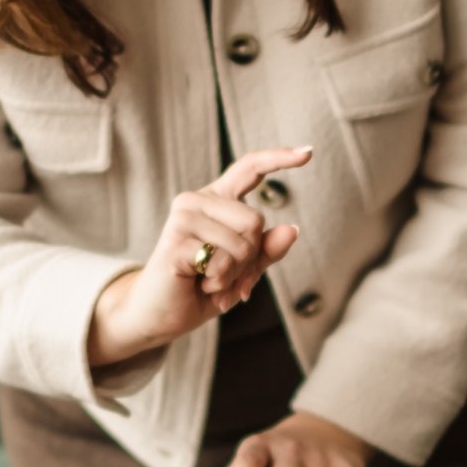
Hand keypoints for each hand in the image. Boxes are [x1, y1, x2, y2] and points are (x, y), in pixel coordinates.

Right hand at [89, 146, 310, 367]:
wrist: (159, 315)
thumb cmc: (200, 288)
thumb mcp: (242, 270)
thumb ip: (265, 250)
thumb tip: (292, 229)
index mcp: (216, 200)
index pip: (249, 168)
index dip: (278, 158)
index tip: (308, 152)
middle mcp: (197, 200)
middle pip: (256, 221)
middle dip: (250, 259)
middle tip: (224, 276)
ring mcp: (183, 217)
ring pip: (243, 244)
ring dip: (234, 275)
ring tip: (209, 280)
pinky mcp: (176, 241)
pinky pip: (222, 262)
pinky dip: (220, 283)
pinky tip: (199, 284)